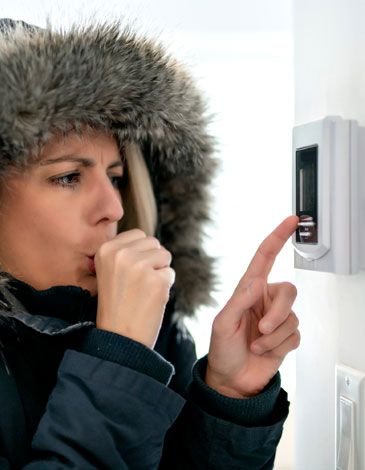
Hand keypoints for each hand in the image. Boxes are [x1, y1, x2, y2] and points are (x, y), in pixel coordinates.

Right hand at [94, 229, 174, 347]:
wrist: (119, 339)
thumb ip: (123, 252)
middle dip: (152, 261)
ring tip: (143, 291)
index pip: (138, 234)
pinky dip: (165, 287)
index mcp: (106, 249)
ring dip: (160, 272)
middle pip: (153, 243)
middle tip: (137, 284)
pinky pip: (170, 274)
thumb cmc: (116, 305)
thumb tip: (144, 239)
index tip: (130, 274)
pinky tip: (150, 300)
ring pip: (165, 255)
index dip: (140, 253)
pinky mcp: (157, 280)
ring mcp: (140, 266)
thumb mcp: (107, 272)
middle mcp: (121, 254)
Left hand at [205, 215, 299, 397]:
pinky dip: (278, 346)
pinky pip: (294, 335)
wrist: (231, 380)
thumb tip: (257, 283)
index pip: (265, 257)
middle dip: (277, 312)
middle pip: (288, 291)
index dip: (278, 237)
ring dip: (273, 336)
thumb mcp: (223, 324)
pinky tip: (263, 351)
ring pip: (291, 317)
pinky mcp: (286, 336)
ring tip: (255, 344)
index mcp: (248, 290)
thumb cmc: (222, 349)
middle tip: (262, 329)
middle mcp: (264, 300)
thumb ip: (240, 302)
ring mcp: (276, 318)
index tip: (292, 221)